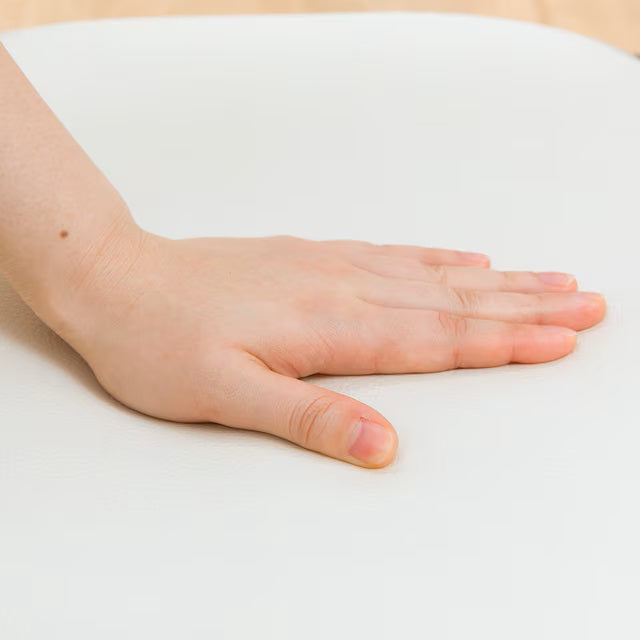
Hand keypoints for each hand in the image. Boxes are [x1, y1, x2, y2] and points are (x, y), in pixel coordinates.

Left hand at [51, 230, 604, 467]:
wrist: (117, 280)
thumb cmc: (160, 342)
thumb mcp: (225, 395)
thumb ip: (309, 417)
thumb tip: (384, 445)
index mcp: (329, 329)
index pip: (438, 340)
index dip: (505, 342)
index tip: (562, 337)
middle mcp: (341, 289)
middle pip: (452, 300)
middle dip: (524, 304)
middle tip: (584, 299)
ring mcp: (328, 266)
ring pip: (431, 274)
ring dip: (495, 278)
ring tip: (545, 276)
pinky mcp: (310, 255)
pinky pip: (391, 253)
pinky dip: (436, 257)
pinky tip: (462, 256)